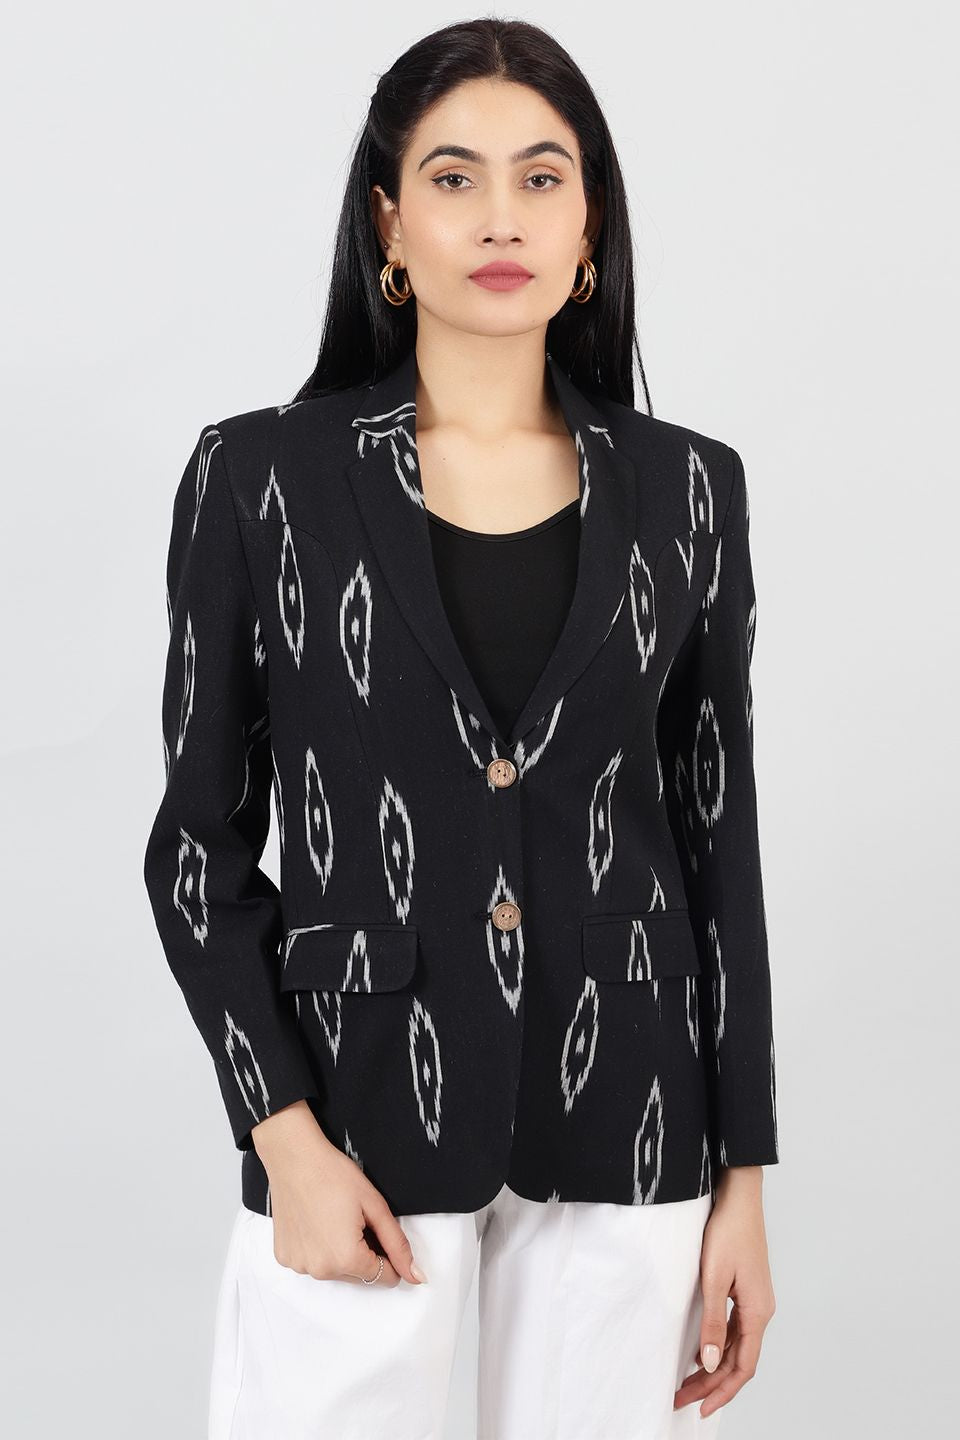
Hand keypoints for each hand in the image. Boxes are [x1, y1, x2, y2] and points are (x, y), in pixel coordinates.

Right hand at [251, 1100, 426, 1288]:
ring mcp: (300, 1266)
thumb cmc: (334, 1175)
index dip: (389, 1255)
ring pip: (336, 1271)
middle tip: (355, 1219)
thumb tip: (416, 1276)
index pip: (384, 1276)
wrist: (294, 1158)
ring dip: (341, 1254)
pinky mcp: (285, 1258)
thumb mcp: (375, 1206)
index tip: (380, 1232)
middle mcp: (321, 1270)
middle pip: (360, 1276)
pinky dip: (319, 1250)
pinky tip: (316, 1223)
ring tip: (334, 1219)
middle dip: (365, 1254)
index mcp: (346, 1258)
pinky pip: (313, 1263)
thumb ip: (398, 1244)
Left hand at [674, 1165, 775, 1419]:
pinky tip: (702, 1352)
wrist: (738, 1196)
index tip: (699, 1409)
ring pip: (737, 1347)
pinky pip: (735, 1330)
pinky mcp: (746, 1290)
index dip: (722, 1392)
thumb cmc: (728, 1231)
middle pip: (739, 1361)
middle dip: (713, 1386)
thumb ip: (713, 1322)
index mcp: (758, 1312)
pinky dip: (719, 1346)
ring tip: (687, 1384)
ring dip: (715, 1368)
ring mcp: (755, 1301)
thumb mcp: (714, 1278)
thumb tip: (711, 1364)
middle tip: (682, 1400)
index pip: (743, 1367)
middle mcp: (761, 1311)